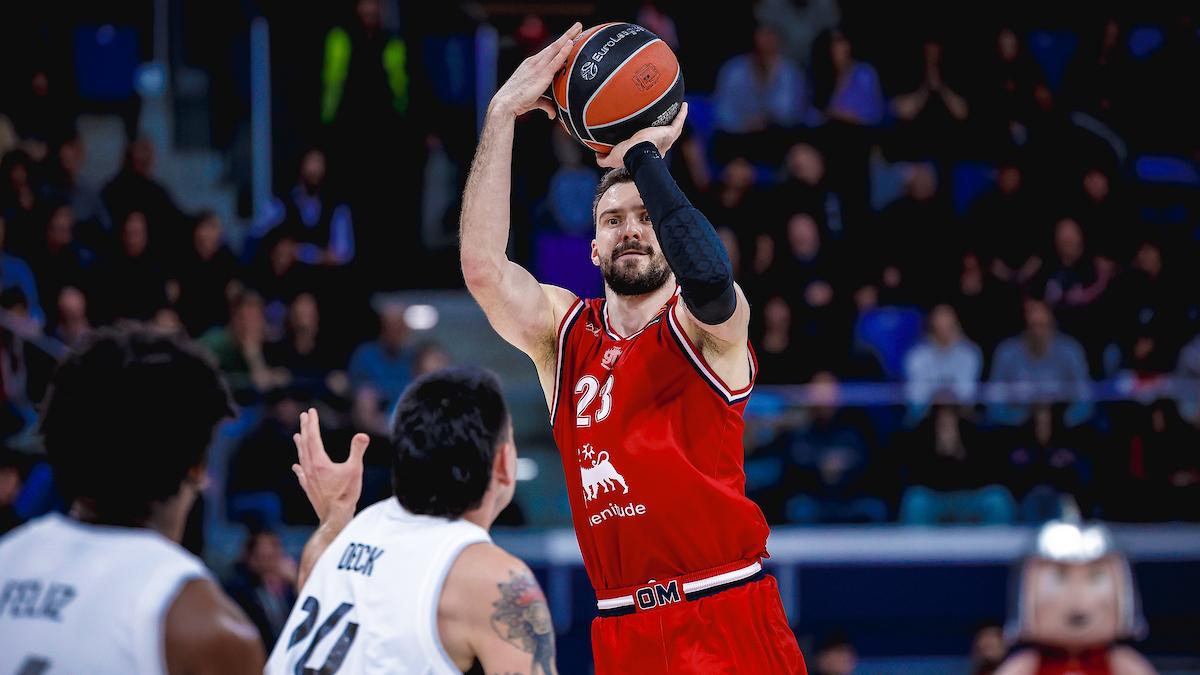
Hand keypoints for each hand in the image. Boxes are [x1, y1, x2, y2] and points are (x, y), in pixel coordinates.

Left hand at [291, 407, 369, 527]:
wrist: (335, 517)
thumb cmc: (346, 494)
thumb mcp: (355, 470)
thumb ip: (357, 451)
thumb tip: (363, 435)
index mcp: (320, 462)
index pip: (314, 437)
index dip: (312, 423)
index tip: (311, 411)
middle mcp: (310, 468)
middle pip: (305, 444)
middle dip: (305, 429)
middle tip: (304, 416)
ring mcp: (308, 479)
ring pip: (302, 457)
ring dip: (300, 445)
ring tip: (297, 435)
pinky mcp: (309, 489)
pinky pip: (301, 474)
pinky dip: (298, 467)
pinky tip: (296, 466)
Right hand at [489, 22, 581, 119]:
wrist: (505, 104)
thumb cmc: (516, 103)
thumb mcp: (533, 100)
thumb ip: (545, 104)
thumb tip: (553, 113)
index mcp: (531, 65)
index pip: (548, 52)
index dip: (559, 43)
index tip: (568, 37)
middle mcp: (534, 62)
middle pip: (554, 46)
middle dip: (566, 35)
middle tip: (578, 26)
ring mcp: (538, 67)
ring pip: (556, 48)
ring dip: (568, 37)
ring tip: (579, 28)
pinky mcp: (542, 74)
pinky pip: (555, 60)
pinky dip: (564, 51)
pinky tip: (571, 43)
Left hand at [596, 101, 688, 168]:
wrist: (636, 152)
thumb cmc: (626, 156)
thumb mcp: (613, 158)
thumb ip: (604, 158)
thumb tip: (597, 155)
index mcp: (648, 150)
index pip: (651, 144)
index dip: (650, 139)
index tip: (648, 133)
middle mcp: (660, 145)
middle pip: (664, 135)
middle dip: (665, 129)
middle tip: (665, 119)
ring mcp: (666, 138)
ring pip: (674, 127)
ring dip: (677, 119)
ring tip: (679, 109)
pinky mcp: (670, 132)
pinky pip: (679, 121)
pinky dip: (683, 113)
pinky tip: (684, 104)